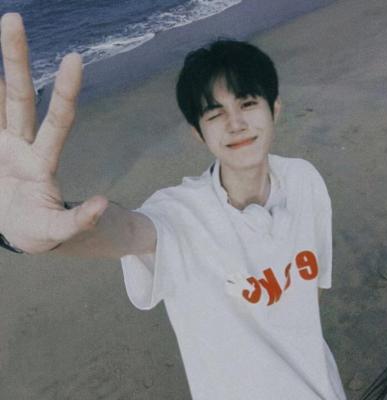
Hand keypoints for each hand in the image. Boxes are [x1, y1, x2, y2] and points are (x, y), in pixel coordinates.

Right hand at [0, 13, 107, 253]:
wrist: (18, 229)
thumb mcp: (59, 230)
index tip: (75, 59)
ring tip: (2, 29)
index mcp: (41, 162)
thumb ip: (79, 221)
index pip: (58, 121)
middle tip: (14, 19)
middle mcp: (21, 145)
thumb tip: (103, 205)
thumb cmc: (40, 229)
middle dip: (15, 60)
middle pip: (18, 97)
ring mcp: (1, 145)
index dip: (65, 93)